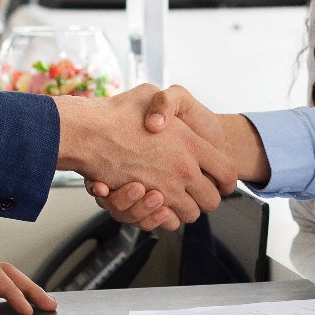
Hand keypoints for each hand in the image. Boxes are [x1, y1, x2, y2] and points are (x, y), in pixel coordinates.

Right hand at [56, 84, 237, 231]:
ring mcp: (165, 189)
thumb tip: (170, 113)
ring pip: (190, 214)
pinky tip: (158, 204)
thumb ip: (167, 102)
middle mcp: (183, 169)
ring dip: (184, 209)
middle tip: (198, 190)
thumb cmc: (116, 112)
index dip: (227, 180)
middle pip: (212, 200)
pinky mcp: (144, 203)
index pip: (227, 173)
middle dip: (207, 198)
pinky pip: (166, 221)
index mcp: (191, 144)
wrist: (87, 131)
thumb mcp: (150, 92)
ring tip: (176, 196)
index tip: (222, 181)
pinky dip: (163, 217)